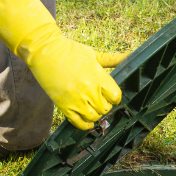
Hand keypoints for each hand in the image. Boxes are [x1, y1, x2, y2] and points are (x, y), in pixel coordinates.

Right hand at [0, 0, 127, 129]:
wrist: (45, 51)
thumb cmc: (71, 51)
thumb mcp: (94, 54)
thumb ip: (113, 59)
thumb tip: (131, 56)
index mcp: (98, 76)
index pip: (116, 96)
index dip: (114, 98)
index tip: (110, 95)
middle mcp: (89, 90)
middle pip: (105, 108)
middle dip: (104, 105)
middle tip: (99, 100)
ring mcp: (76, 99)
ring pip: (94, 117)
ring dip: (95, 115)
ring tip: (91, 108)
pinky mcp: (64, 106)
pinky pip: (79, 124)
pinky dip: (85, 125)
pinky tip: (86, 120)